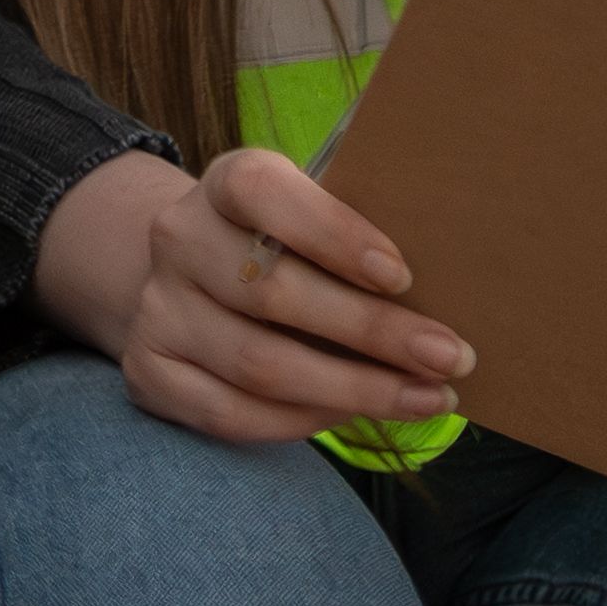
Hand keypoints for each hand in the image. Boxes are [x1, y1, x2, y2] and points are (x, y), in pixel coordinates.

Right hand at [34, 148, 470, 449]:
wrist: (192, 280)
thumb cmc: (289, 248)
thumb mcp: (314, 216)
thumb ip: (361, 232)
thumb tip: (458, 273)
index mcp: (225, 183)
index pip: (261, 191)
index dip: (330, 232)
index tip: (402, 275)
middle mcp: (178, 238)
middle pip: (270, 291)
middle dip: (371, 332)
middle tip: (451, 356)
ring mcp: (156, 308)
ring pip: (256, 363)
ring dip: (352, 389)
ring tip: (425, 398)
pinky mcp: (147, 371)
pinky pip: (228, 414)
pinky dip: (301, 422)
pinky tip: (353, 416)